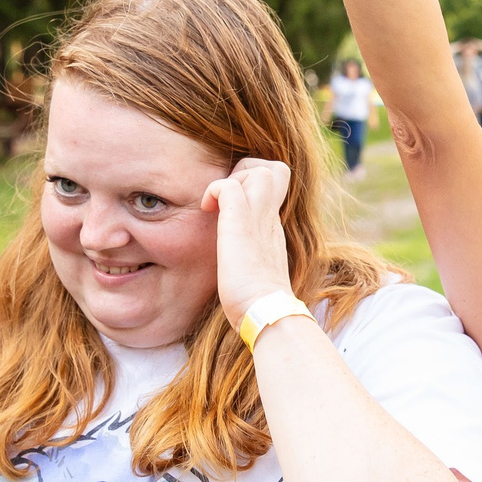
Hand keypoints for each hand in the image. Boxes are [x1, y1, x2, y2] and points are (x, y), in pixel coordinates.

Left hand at [203, 157, 296, 321]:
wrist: (266, 311)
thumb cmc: (257, 304)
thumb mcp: (257, 273)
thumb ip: (251, 261)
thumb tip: (240, 273)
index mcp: (273, 229)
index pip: (274, 188)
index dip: (253, 184)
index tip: (234, 206)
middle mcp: (269, 218)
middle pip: (275, 170)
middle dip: (247, 172)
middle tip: (227, 198)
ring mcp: (258, 217)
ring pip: (258, 169)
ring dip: (234, 178)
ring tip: (218, 204)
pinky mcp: (240, 222)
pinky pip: (228, 185)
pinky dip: (214, 190)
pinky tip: (206, 210)